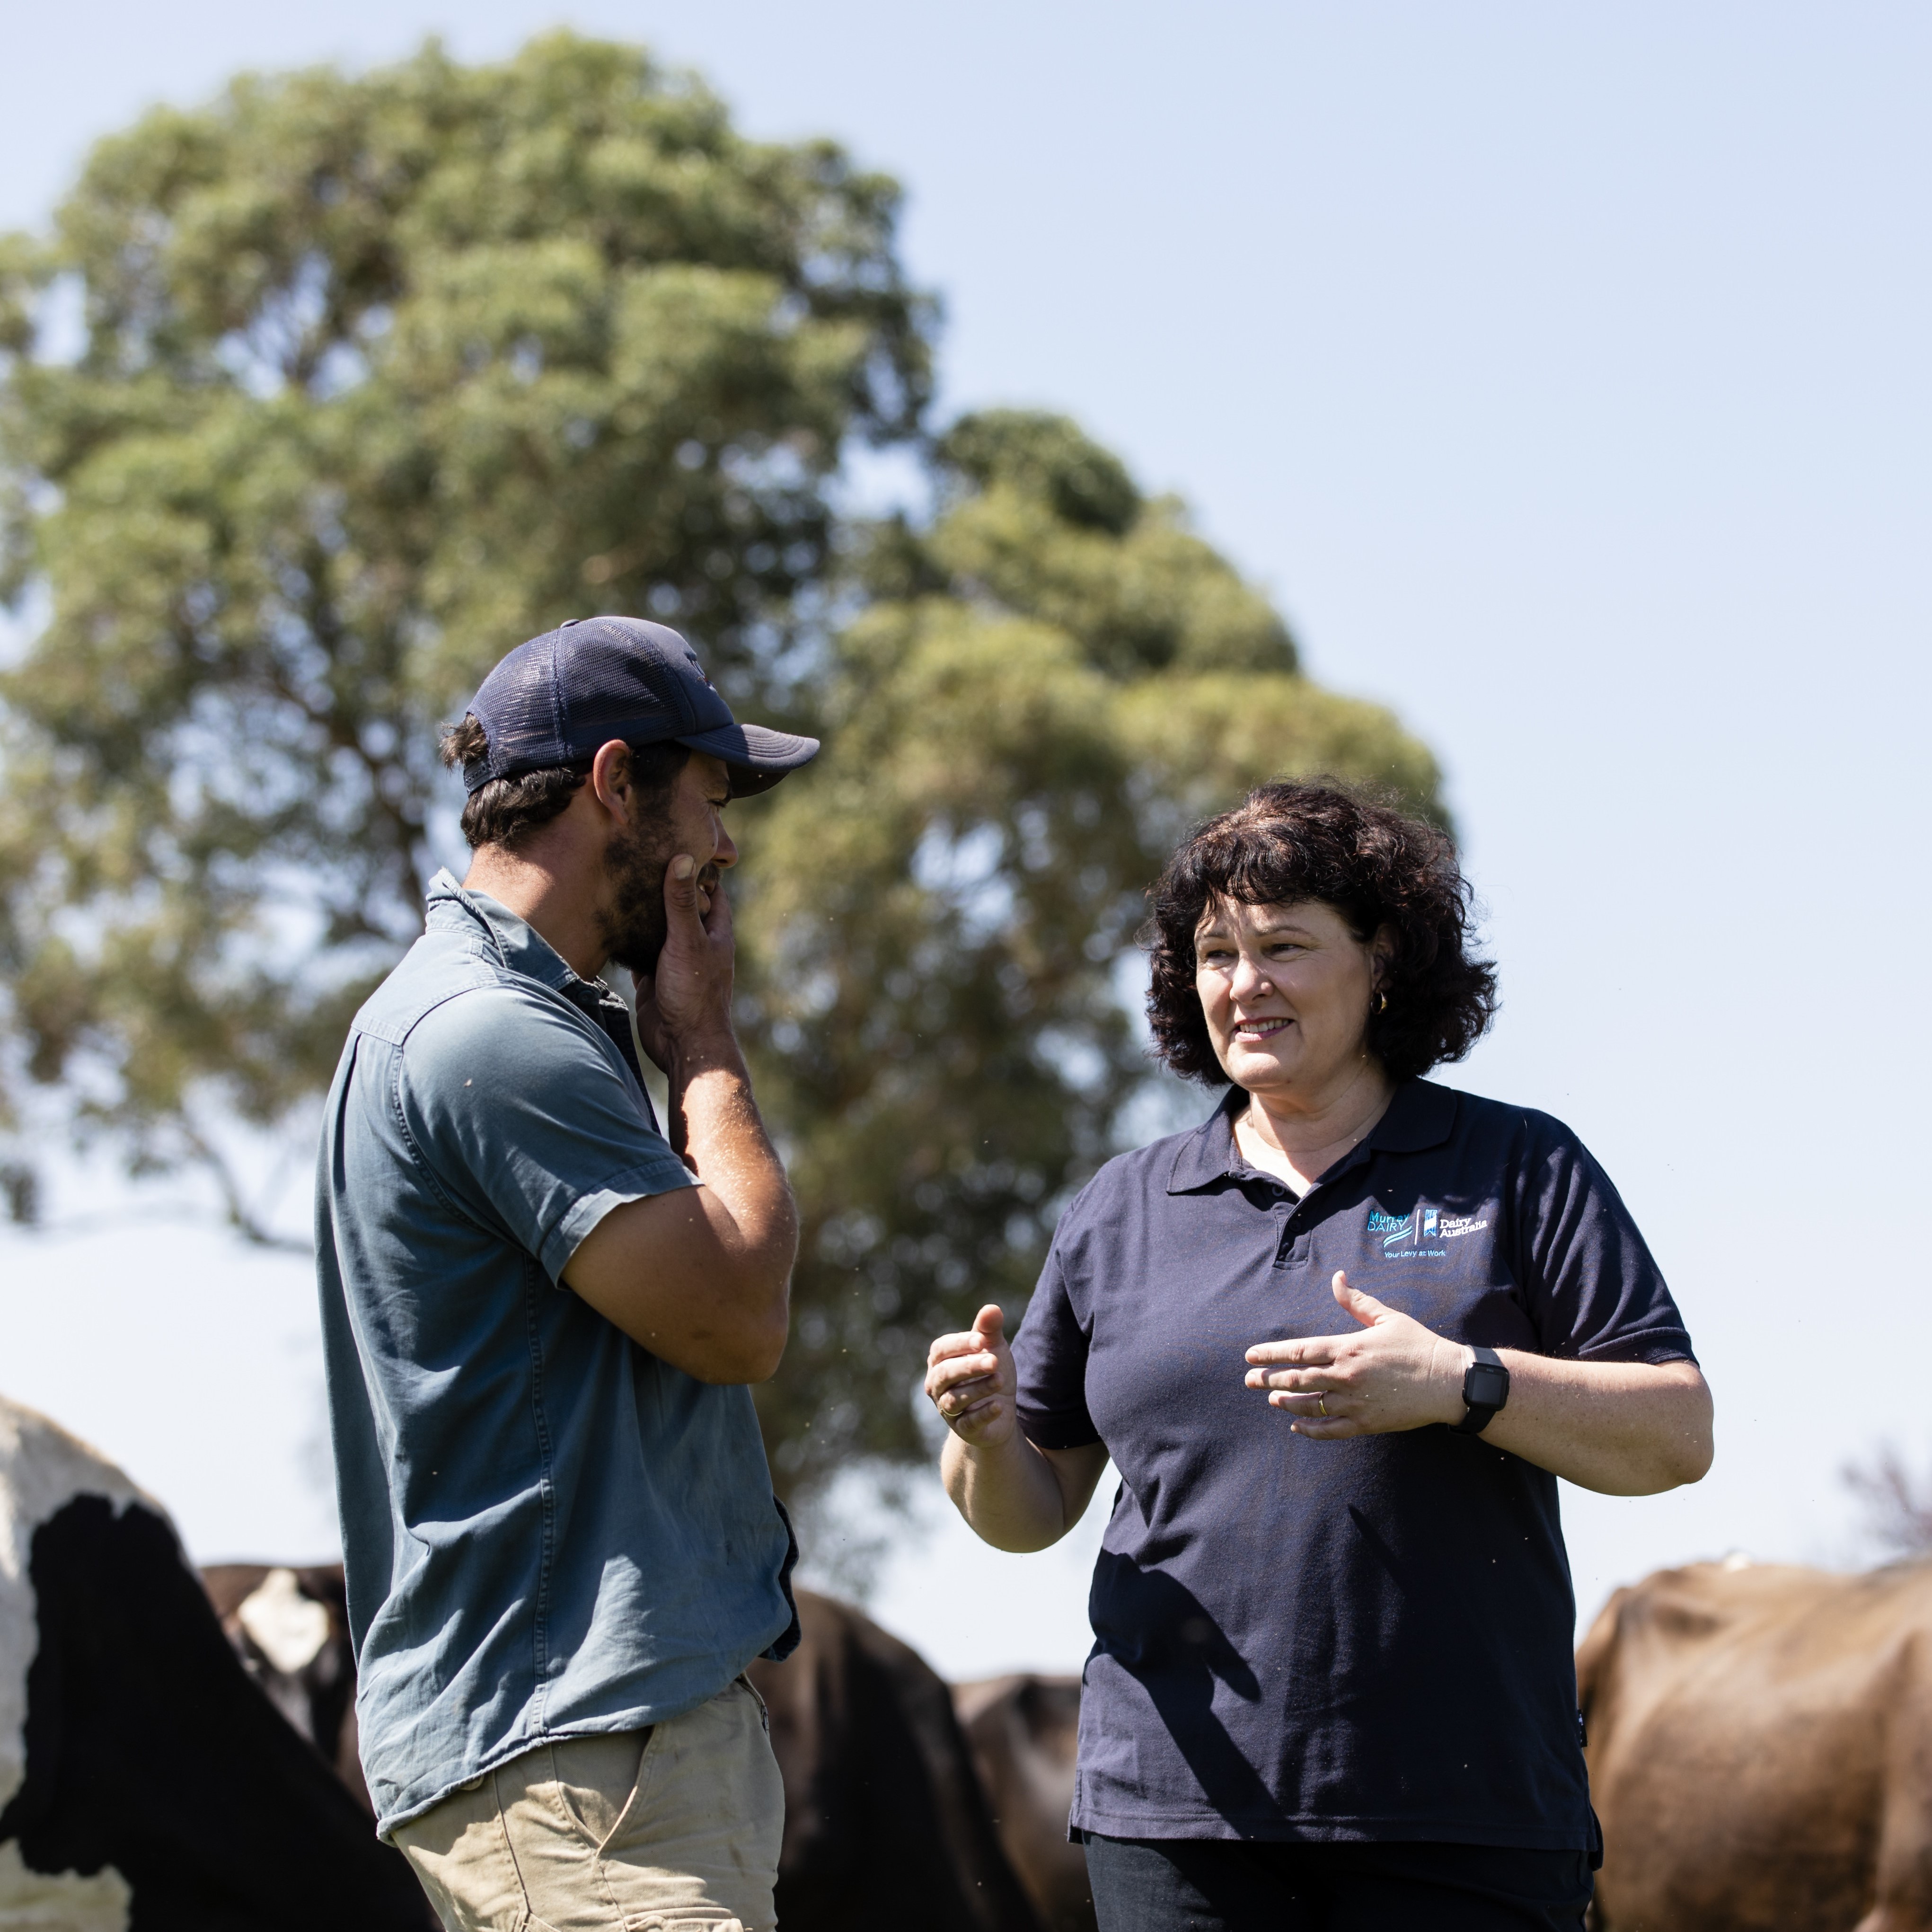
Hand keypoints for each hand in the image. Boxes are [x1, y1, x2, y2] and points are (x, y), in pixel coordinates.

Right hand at [634, 854, 734, 1070]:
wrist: (681, 1044)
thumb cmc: (693, 994)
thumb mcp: (686, 941)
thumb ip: (680, 903)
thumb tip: (682, 858)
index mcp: (714, 932)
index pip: (711, 891)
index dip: (699, 869)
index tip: (679, 842)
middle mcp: (696, 944)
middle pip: (681, 906)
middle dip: (665, 886)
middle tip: (641, 858)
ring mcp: (674, 960)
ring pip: (659, 928)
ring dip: (644, 912)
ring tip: (621, 883)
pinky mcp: (654, 977)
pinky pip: (641, 951)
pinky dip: (629, 938)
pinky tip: (611, 922)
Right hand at [925, 1306, 1016, 1449]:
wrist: (1001, 1408)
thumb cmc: (990, 1371)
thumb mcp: (992, 1348)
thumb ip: (989, 1329)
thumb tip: (992, 1308)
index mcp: (941, 1360)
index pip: (942, 1349)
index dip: (960, 1344)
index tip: (982, 1340)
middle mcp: (938, 1385)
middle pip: (946, 1374)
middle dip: (969, 1366)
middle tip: (995, 1361)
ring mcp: (947, 1409)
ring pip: (954, 1400)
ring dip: (977, 1389)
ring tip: (999, 1380)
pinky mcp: (963, 1429)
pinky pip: (968, 1424)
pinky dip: (982, 1415)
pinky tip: (998, 1407)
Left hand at [1244, 1271, 1468, 1437]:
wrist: (1448, 1381)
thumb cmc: (1419, 1345)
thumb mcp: (1386, 1317)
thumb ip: (1356, 1301)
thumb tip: (1338, 1277)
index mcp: (1348, 1348)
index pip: (1299, 1351)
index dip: (1271, 1354)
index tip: (1251, 1356)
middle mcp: (1345, 1377)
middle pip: (1297, 1380)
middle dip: (1269, 1380)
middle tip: (1249, 1381)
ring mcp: (1354, 1403)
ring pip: (1309, 1405)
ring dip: (1286, 1403)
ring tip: (1271, 1399)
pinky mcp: (1366, 1424)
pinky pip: (1330, 1430)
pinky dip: (1310, 1430)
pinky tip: (1297, 1427)